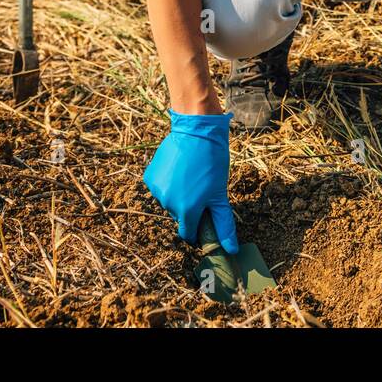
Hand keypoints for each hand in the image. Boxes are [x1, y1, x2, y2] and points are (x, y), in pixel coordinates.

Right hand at [143, 109, 238, 253]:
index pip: (188, 233)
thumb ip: (223, 224)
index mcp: (187, 211)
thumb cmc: (212, 163)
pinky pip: (159, 187)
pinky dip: (167, 183)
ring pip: (169, 201)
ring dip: (178, 194)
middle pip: (180, 215)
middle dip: (189, 208)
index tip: (204, 217)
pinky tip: (178, 169)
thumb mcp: (220, 194)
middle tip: (201, 189)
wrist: (196, 131)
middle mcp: (168, 204)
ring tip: (190, 176)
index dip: (197, 228)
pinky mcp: (150, 176)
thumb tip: (231, 250)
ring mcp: (157, 189)